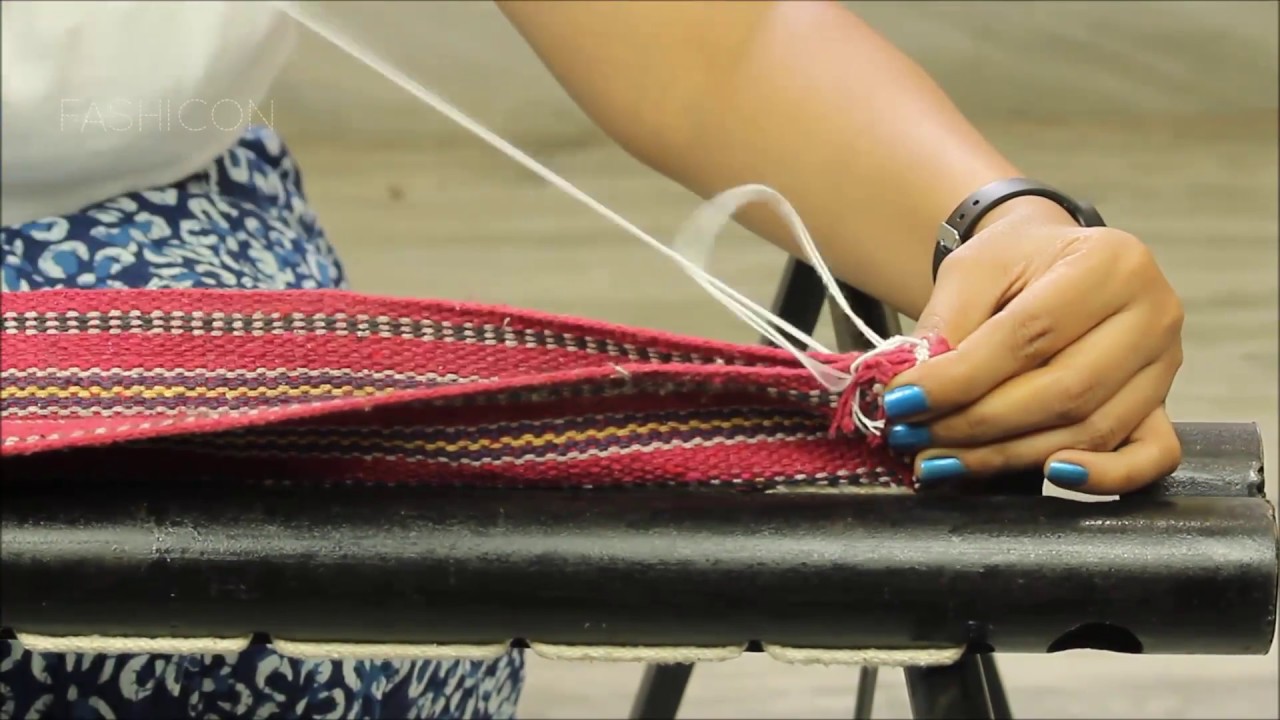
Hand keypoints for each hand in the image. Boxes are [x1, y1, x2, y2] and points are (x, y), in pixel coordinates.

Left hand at [881, 198, 1183, 494]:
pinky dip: (1103, 477)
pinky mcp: (1163, 406)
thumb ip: (946, 326)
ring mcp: (1165, 365)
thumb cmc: (1015, 263)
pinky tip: (1050, 477)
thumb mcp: (972, 270)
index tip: (903, 401)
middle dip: (976, 424)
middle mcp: (1153, 314)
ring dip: (1007, 456)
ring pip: (1089, 430)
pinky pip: (1151, 457)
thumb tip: (912, 394)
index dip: (961, 378)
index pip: (1029, 334)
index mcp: (1110, 263)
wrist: (1053, 263)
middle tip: (913, 437)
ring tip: (940, 460)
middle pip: (1063, 390)